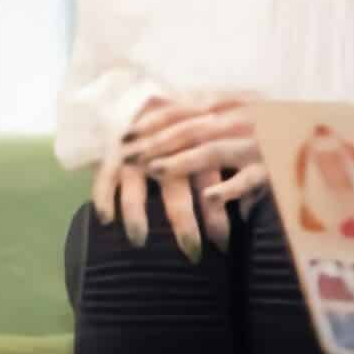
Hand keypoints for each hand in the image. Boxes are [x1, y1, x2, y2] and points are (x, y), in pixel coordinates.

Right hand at [91, 99, 238, 260]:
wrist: (145, 101)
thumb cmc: (185, 134)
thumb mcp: (210, 150)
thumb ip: (229, 177)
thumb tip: (250, 212)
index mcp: (193, 144)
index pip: (208, 182)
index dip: (216, 213)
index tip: (223, 244)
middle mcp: (163, 148)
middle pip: (174, 186)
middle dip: (183, 222)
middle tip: (191, 253)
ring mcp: (134, 151)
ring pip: (136, 183)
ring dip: (136, 211)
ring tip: (139, 239)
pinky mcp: (110, 153)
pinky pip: (103, 176)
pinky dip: (102, 195)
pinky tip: (106, 219)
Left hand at [121, 92, 262, 184]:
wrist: (329, 136)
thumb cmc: (276, 128)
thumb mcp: (242, 111)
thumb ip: (210, 113)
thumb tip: (163, 112)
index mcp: (231, 103)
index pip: (183, 109)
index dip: (151, 120)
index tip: (122, 133)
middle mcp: (243, 118)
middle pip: (191, 128)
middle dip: (156, 141)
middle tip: (125, 156)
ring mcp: (259, 143)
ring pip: (213, 150)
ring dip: (182, 160)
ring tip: (154, 171)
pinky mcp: (275, 169)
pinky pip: (249, 179)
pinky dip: (228, 187)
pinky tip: (207, 197)